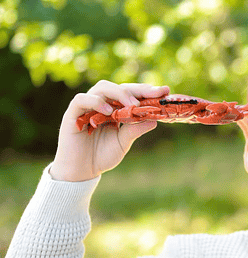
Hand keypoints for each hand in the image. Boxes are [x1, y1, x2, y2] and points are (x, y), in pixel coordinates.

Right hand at [50, 81, 169, 181]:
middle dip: (138, 89)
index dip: (147, 91)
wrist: (81, 171)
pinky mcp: (72, 114)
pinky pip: (82, 100)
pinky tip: (109, 111)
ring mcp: (86, 107)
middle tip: (154, 94)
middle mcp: (101, 104)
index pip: (131, 93)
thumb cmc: (101, 156)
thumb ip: (135, 130)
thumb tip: (155, 119)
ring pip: (102, 88)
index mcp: (115, 109)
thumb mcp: (123, 142)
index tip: (164, 91)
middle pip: (119, 87)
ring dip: (120, 94)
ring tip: (133, 105)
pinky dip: (96, 102)